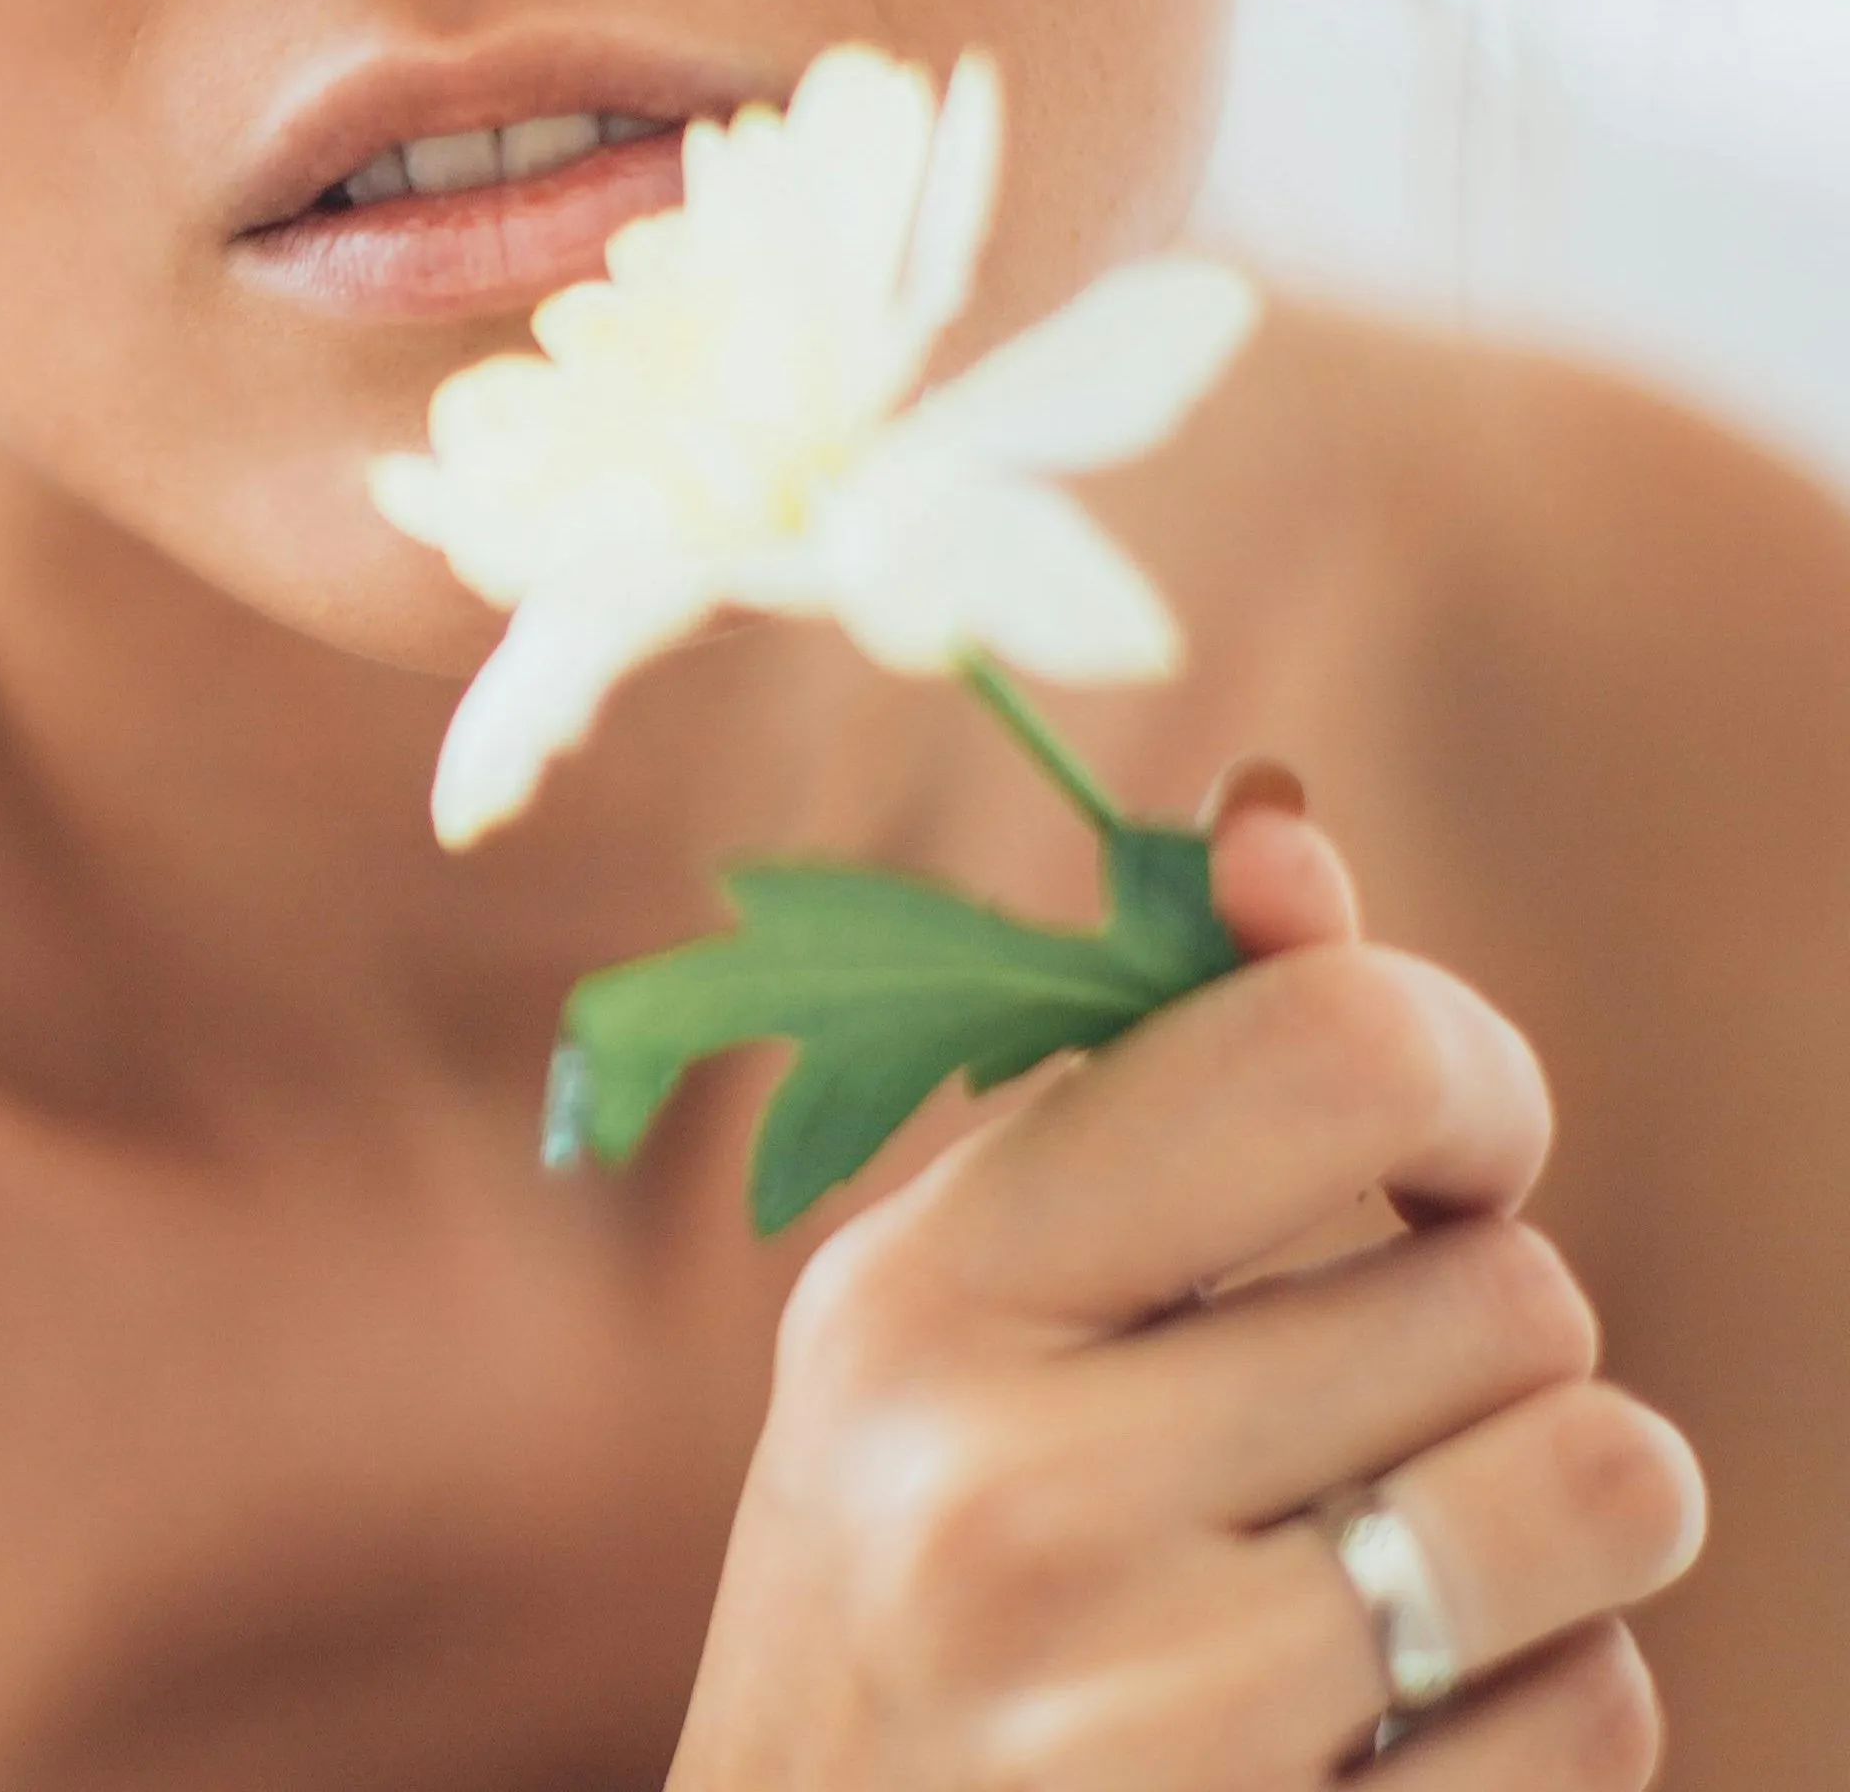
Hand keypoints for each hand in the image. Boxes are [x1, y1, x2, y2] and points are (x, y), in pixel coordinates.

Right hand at [667, 777, 1707, 1787]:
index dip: (1466, 1078)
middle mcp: (1005, 1485)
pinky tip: (1368, 1740)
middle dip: (1481, 1352)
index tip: (1440, 1162)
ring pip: (1611, 1482)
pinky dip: (1536, 1719)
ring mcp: (1137, 1706)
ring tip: (1384, 1572)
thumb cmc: (921, 1571)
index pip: (1332, 1051)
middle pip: (1515, 1290)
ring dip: (1550, 1529)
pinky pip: (1607, 1714)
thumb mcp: (973, 1316)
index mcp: (927, 1293)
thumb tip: (1283, 831)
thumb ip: (1149, 1088)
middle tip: (1338, 1428)